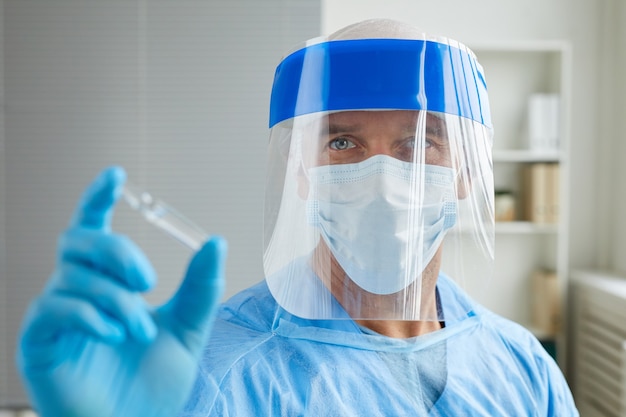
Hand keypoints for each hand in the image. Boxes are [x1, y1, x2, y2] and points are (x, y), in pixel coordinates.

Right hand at [16, 167, 226, 416]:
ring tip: (141, 330)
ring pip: (74, 277)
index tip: (116, 174)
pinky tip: (113, 332)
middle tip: (148, 280)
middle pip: (78, 240)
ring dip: (116, 300)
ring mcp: (55, 317)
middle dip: (116, 250)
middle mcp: (76, 292)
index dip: (98, 198)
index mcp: (108, 283)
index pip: (94, 229)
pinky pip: (54, 310)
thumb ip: (199, 288)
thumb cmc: (154, 383)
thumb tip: (216, 241)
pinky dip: (89, 315)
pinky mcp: (38, 344)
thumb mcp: (187, 329)